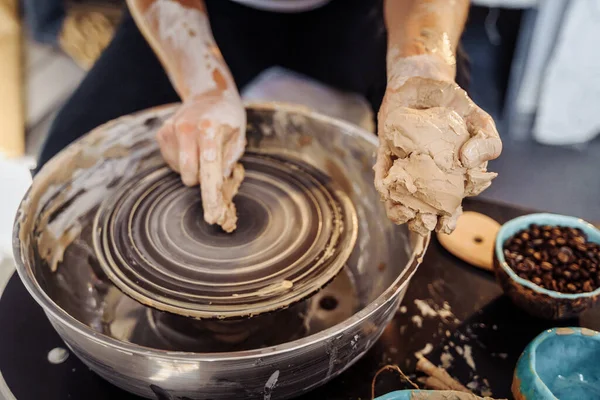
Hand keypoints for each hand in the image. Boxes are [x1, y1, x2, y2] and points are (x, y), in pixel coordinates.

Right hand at [156, 91, 245, 231]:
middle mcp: (187, 128)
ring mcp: (171, 130)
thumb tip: (220, 184)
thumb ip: (229, 160)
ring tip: (202, 149)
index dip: (211, 194)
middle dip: (201, 180)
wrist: (209, 94)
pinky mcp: (161, 133)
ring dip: (192, 168)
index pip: (209, 168)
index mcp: (209, 129)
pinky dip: (182, 161)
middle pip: (189, 174)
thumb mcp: (238, 136)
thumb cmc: (228, 119)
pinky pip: (171, 162)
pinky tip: (191, 146)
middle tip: (212, 171)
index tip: (212, 215)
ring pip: (179, 170)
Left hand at [375, 64, 501, 234]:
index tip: (446, 226)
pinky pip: (383, 177)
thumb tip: (467, 162)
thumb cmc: (456, 106)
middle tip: (425, 223)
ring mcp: (406, 169)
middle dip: (423, 223)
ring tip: (405, 215)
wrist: (425, 82)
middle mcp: (427, 178)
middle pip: (424, 210)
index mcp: (453, 178)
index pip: (451, 206)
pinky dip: (385, 187)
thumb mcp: (481, 122)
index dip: (448, 220)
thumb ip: (487, 143)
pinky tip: (388, 192)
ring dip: (401, 212)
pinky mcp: (387, 156)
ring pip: (401, 199)